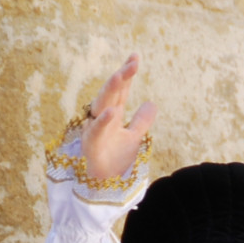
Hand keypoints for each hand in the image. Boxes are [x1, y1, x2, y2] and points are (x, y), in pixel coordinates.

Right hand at [79, 54, 155, 186]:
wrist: (103, 186)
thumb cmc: (113, 161)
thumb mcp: (133, 138)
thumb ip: (141, 121)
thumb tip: (152, 102)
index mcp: (112, 114)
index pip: (121, 90)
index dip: (127, 73)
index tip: (135, 56)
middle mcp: (102, 118)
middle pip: (112, 93)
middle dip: (121, 76)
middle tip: (133, 62)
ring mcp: (95, 130)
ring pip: (101, 105)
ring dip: (111, 90)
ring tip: (121, 75)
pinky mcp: (91, 146)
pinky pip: (96, 131)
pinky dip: (104, 121)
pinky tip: (113, 112)